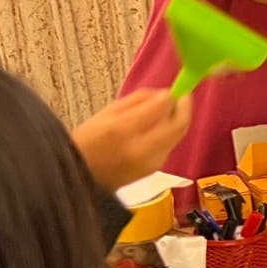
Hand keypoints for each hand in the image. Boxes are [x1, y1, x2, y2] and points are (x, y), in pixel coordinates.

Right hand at [71, 89, 193, 190]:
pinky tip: (158, 129)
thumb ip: (138, 100)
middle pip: (179, 125)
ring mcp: (150, 162)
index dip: (172, 96)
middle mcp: (141, 148)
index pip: (160, 107)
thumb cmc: (88, 141)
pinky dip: (168, 133)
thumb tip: (165, 94)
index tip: (174, 89)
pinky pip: (169, 146)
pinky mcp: (154, 170)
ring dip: (177, 120)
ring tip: (167, 111)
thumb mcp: (107, 112)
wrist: (81, 178)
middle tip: (184, 96)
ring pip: (177, 135)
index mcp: (123, 129)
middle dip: (185, 107)